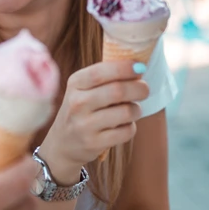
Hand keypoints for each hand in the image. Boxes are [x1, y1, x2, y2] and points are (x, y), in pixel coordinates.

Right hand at [38, 61, 148, 183]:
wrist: (63, 142)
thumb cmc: (82, 108)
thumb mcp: (84, 88)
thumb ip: (106, 76)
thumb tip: (138, 67)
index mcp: (75, 83)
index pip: (100, 72)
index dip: (124, 68)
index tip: (140, 66)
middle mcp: (77, 103)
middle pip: (117, 91)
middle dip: (138, 88)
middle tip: (144, 89)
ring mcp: (84, 125)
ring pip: (126, 112)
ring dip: (136, 109)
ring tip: (133, 109)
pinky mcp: (94, 143)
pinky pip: (126, 132)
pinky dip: (131, 127)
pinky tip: (124, 125)